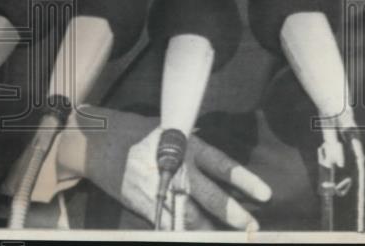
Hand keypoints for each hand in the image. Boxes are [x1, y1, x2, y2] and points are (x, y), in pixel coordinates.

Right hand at [120, 125, 270, 229]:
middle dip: (232, 213)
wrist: (98, 144)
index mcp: (185, 146)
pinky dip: (187, 232)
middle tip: (250, 225)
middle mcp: (176, 168)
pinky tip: (198, 234)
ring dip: (212, 229)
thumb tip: (218, 166)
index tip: (265, 195)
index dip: (244, 180)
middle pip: (210, 196)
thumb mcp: (169, 130)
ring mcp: (161, 189)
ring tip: (228, 236)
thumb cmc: (137, 133)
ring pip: (194, 217)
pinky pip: (173, 224)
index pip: (221, 165)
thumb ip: (193, 147)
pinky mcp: (148, 205)